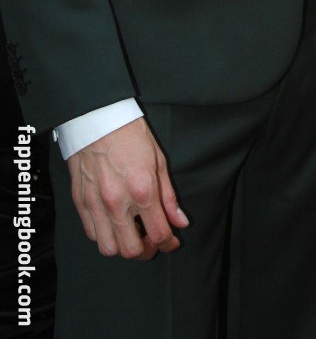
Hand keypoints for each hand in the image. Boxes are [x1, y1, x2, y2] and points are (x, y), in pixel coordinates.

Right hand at [66, 118, 188, 259]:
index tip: (172, 242)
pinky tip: (114, 224)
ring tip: (132, 235)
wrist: (98, 119)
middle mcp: (118, 203)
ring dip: (123, 248)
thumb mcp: (159, 161)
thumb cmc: (131, 135)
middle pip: (132, 250)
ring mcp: (96, 204)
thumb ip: (169, 196)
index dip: (169, 244)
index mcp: (142, 190)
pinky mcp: (80, 202)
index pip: (159, 234)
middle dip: (146, 252)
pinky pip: (92, 234)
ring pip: (108, 249)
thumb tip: (180, 221)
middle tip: (152, 242)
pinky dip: (105, 236)